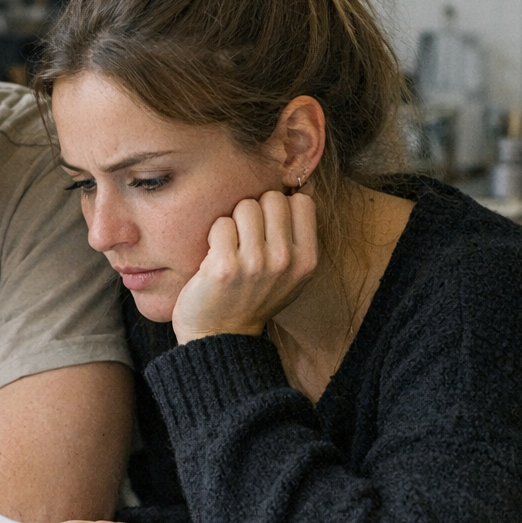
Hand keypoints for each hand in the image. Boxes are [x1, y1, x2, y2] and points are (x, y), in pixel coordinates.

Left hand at [173, 189, 317, 344]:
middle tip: (245, 239)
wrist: (220, 336)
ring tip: (230, 248)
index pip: (302, 202)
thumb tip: (299, 186)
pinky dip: (214, 236)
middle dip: (255, 212)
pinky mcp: (225, 267)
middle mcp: (285, 261)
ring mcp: (255, 264)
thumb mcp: (289, 273)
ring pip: (245, 206)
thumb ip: (297, 236)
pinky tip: (215, 257)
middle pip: (272, 199)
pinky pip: (220, 224)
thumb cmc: (252, 297)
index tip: (268, 228)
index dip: (281, 208)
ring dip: (233, 223)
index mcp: (307, 261)